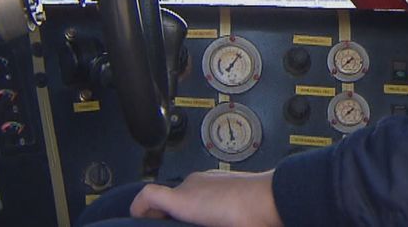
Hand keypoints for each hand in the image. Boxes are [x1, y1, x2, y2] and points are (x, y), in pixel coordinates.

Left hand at [130, 169, 281, 226]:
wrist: (268, 200)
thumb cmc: (263, 211)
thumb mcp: (242, 215)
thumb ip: (229, 215)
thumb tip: (231, 219)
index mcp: (218, 187)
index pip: (193, 198)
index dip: (185, 214)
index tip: (187, 224)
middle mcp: (201, 183)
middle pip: (176, 199)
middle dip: (169, 217)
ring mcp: (190, 188)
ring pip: (162, 201)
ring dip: (157, 216)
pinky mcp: (180, 197)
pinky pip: (148, 197)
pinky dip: (139, 208)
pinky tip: (139, 220)